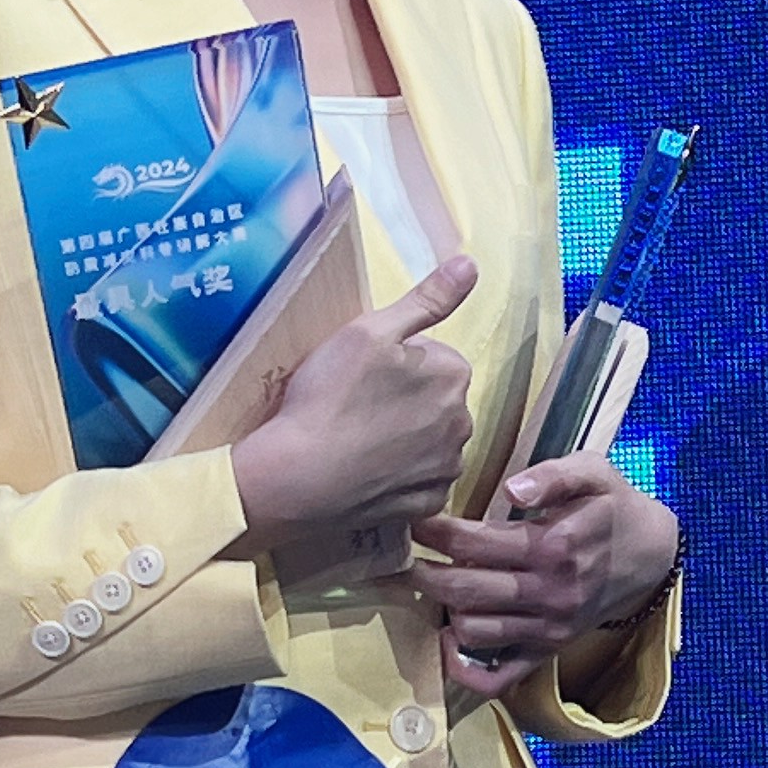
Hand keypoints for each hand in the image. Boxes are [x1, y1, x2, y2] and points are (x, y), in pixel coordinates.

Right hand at [233, 255, 477, 549]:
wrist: (296, 478)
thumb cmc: (329, 397)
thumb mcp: (370, 331)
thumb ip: (426, 299)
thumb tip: (471, 264)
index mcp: (453, 375)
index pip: (434, 356)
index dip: (396, 360)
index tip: (363, 373)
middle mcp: (464, 423)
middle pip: (436, 399)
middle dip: (406, 398)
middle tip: (356, 404)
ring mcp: (446, 468)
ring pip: (430, 440)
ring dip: (404, 437)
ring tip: (358, 438)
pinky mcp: (427, 504)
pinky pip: (419, 481)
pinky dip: (398, 476)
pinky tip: (365, 470)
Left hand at [410, 452, 677, 696]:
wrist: (651, 555)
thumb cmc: (612, 505)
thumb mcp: (594, 472)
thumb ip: (554, 475)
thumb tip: (512, 490)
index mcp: (555, 546)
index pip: (475, 543)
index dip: (434, 532)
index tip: (411, 519)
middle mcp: (549, 593)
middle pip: (464, 591)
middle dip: (422, 572)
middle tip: (398, 556)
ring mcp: (547, 628)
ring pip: (473, 632)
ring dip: (441, 610)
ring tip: (426, 585)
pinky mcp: (547, 652)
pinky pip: (499, 678)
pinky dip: (464, 669)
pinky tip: (446, 640)